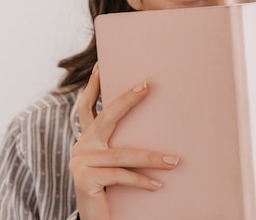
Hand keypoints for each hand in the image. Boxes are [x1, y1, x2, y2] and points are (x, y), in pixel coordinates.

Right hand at [69, 63, 179, 219]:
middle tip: (146, 85)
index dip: (93, 85)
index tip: (100, 63)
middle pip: (105, 118)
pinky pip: (119, 176)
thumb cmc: (112, 191)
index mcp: (88, 140)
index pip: (87, 107)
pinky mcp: (84, 180)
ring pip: (122, 154)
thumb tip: (156, 124)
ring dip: (152, 158)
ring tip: (175, 162)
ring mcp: (80, 163)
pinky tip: (158, 185)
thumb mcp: (117, 164)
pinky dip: (141, 181)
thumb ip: (122, 145)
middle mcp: (81, 147)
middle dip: (126, 100)